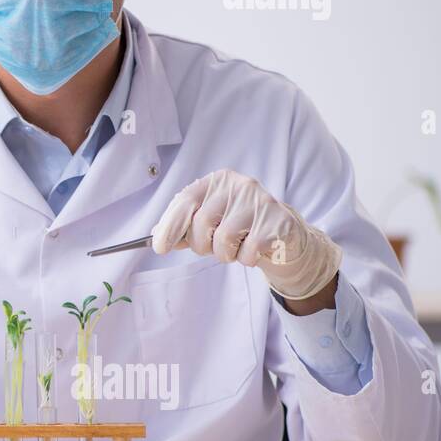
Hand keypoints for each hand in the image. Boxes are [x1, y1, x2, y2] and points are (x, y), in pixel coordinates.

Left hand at [151, 169, 340, 300]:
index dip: (170, 226)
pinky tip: (254, 250)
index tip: (160, 247)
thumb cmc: (240, 227)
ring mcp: (261, 202)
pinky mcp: (279, 222)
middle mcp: (239, 185)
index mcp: (217, 181)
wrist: (284, 235)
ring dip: (225, 254)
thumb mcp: (210, 223)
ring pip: (224, 240)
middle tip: (211, 248)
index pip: (185, 200)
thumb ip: (184, 226)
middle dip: (201, 245)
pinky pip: (248, 252)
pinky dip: (246, 259)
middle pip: (202, 222)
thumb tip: (156, 235)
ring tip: (236, 247)